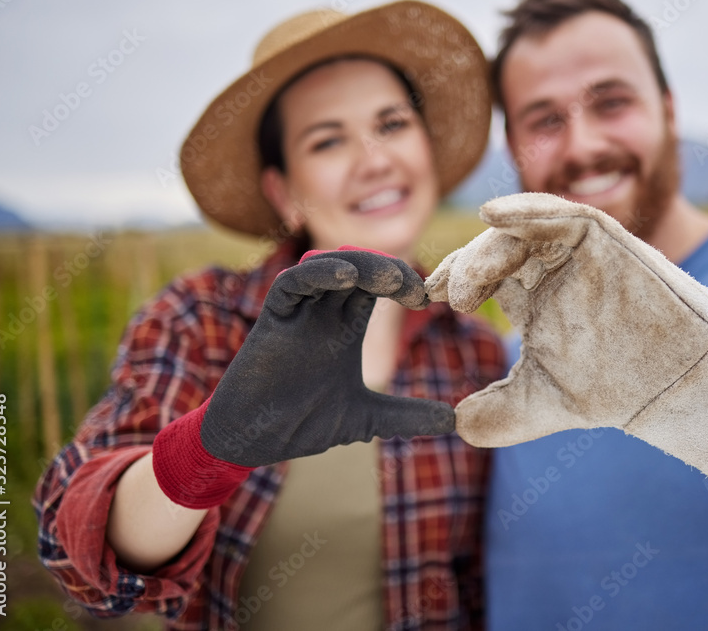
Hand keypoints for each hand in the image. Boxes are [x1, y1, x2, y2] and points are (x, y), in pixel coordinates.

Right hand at [153, 246, 453, 507]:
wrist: (254, 443)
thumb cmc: (302, 424)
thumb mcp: (367, 417)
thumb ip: (406, 416)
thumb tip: (453, 420)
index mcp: (345, 327)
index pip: (378, 286)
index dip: (403, 282)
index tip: (426, 300)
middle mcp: (323, 313)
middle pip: (358, 269)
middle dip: (389, 270)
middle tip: (415, 288)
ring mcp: (298, 314)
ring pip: (328, 266)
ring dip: (360, 264)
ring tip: (389, 278)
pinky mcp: (272, 320)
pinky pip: (292, 282)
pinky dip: (317, 273)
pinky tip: (345, 277)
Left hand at [427, 194, 707, 486]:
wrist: (678, 383)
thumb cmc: (617, 386)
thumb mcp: (545, 402)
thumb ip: (501, 412)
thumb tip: (456, 426)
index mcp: (533, 295)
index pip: (482, 275)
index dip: (454, 280)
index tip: (425, 297)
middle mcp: (550, 267)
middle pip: (495, 249)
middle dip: (466, 267)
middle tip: (447, 296)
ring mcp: (577, 250)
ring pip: (520, 229)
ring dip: (487, 248)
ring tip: (466, 282)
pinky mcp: (605, 237)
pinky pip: (561, 212)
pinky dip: (527, 208)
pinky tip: (493, 215)